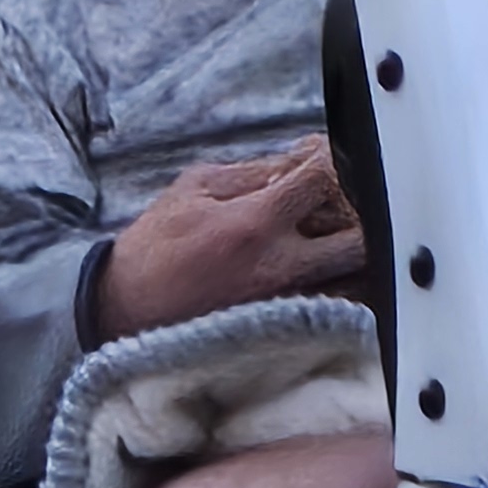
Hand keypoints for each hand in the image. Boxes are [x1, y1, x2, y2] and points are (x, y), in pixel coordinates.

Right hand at [90, 138, 362, 340]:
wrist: (124, 309)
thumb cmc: (157, 245)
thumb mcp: (196, 188)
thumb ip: (255, 172)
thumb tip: (302, 160)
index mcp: (256, 223)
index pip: (325, 178)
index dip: (335, 158)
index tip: (329, 156)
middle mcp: (279, 267)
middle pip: (360, 239)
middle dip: (362, 213)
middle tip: (349, 200)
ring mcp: (284, 304)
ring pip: (354, 279)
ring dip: (356, 252)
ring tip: (337, 233)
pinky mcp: (280, 330)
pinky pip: (335, 307)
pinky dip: (342, 285)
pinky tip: (326, 267)